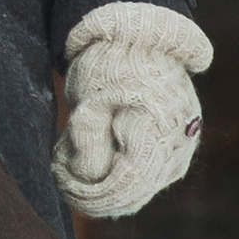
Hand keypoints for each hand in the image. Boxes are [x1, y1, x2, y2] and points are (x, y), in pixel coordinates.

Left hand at [51, 2, 212, 218]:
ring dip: (100, 185)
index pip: (128, 184)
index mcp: (162, 130)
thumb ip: (88, 139)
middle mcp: (178, 149)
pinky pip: (139, 183)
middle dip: (92, 191)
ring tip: (70, 158)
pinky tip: (89, 157)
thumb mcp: (91, 97)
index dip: (93, 193)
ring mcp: (178, 155)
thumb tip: (90, 178)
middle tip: (60, 171)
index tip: (62, 181)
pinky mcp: (169, 158)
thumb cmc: (111, 64)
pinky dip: (112, 178)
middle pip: (133, 196)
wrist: (137, 42)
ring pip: (136, 194)